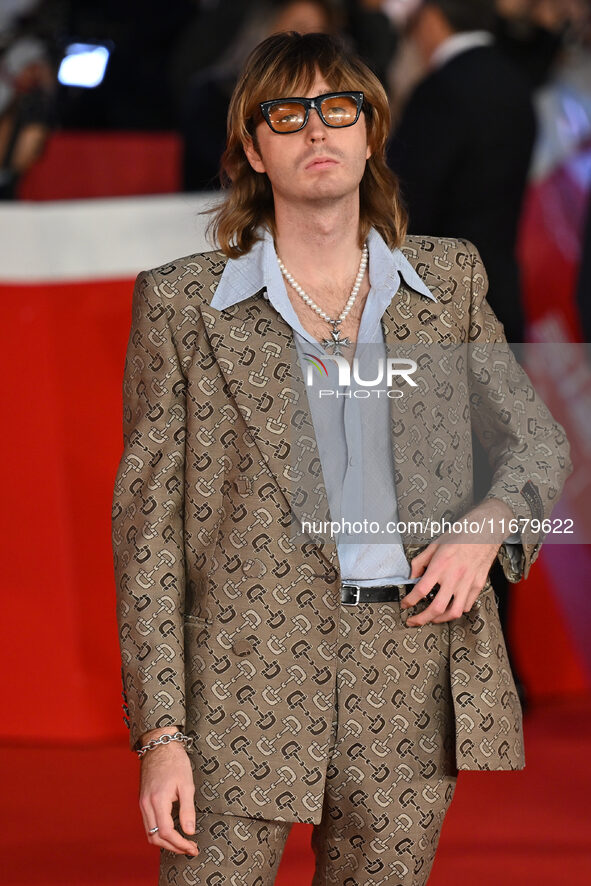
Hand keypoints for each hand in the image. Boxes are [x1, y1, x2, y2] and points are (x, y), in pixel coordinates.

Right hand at [139, 739, 198, 856]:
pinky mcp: (143, 801)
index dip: (180, 844)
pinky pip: (149, 824)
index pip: (166, 832)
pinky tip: (172, 831)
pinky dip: (159, 833)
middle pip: (156, 838)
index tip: (192, 847)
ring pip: (150, 833)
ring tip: (182, 843)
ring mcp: (142, 803)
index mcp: (157, 800)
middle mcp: (146, 805)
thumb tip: (189, 831)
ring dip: (165, 842)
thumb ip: (187, 810)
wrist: (159, 746)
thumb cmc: (174, 762)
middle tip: (189, 849)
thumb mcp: (186, 784)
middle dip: (173, 847)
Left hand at [400, 500, 512, 625]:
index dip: (410, 601)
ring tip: (432, 619)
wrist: (486, 529)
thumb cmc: (461, 534)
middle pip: (436, 607)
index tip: (405, 604)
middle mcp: (454, 576)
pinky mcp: (478, 585)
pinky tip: (450, 608)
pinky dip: (457, 611)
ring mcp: (468, 583)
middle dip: (422, 619)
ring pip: (454, 612)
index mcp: (441, 565)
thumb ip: (420, 561)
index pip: (421, 590)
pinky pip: (467, 605)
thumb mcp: (435, 544)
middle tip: (413, 621)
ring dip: (440, 619)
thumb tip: (412, 575)